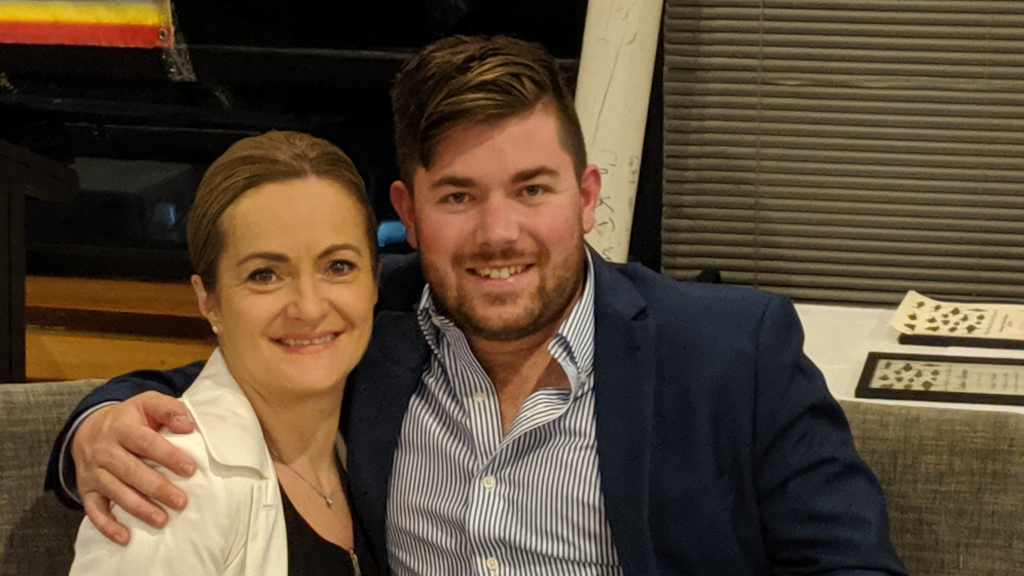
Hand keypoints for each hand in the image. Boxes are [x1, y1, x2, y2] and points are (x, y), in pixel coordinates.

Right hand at [71, 391, 196, 544]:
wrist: (88, 427)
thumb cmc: (129, 418)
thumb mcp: (148, 403)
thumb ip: (170, 409)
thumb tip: (188, 426)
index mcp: (122, 427)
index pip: (147, 443)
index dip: (169, 456)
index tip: (190, 470)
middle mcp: (104, 450)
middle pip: (132, 471)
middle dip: (158, 488)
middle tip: (181, 502)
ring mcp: (93, 472)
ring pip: (116, 492)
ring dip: (139, 509)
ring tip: (162, 520)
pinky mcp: (86, 489)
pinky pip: (94, 510)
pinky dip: (107, 526)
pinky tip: (126, 537)